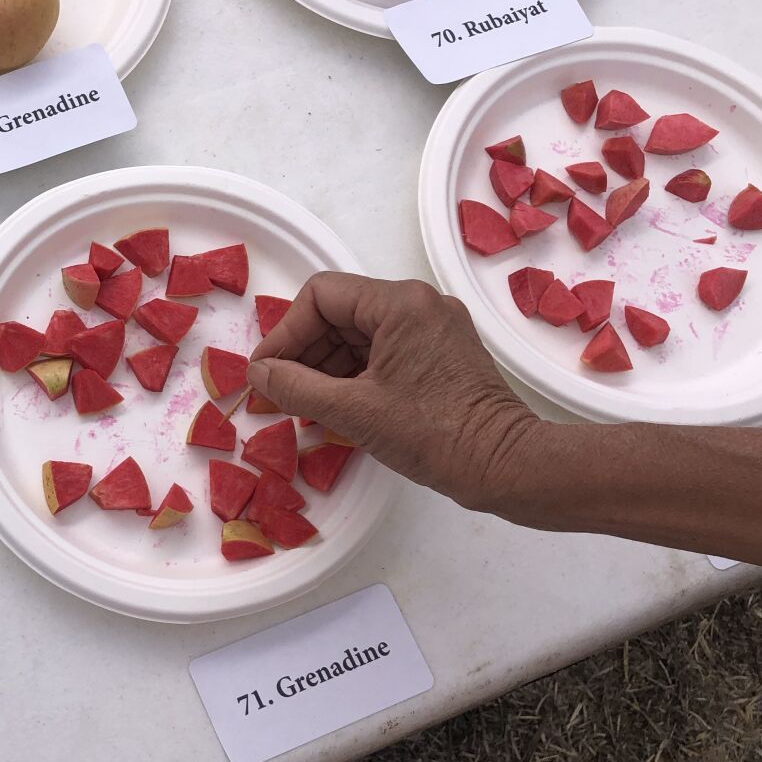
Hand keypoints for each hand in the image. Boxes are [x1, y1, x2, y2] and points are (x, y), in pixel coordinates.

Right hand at [247, 273, 540, 513]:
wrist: (504, 465)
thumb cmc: (433, 435)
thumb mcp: (352, 411)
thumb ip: (294, 387)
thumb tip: (258, 375)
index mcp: (400, 303)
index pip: (320, 296)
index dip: (285, 333)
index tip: (266, 372)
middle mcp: (419, 304)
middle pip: (338, 312)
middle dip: (303, 352)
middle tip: (279, 392)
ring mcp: (433, 328)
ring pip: (358, 333)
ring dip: (325, 366)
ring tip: (304, 404)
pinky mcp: (440, 354)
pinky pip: (382, 351)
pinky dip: (353, 374)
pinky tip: (336, 405)